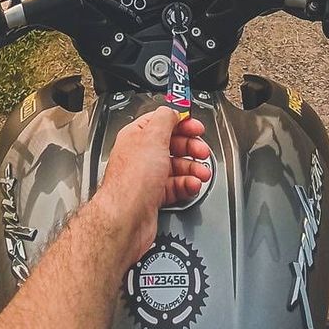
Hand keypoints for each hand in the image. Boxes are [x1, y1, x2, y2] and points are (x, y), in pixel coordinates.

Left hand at [97, 106, 210, 264]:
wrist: (126, 218)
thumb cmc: (131, 180)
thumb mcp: (153, 137)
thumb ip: (166, 119)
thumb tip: (174, 110)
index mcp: (137, 136)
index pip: (161, 121)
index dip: (181, 122)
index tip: (196, 127)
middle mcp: (140, 155)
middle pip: (172, 144)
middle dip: (191, 147)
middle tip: (202, 151)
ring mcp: (147, 177)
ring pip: (176, 167)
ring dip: (193, 168)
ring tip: (202, 172)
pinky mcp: (153, 196)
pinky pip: (175, 186)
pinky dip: (187, 185)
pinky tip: (193, 185)